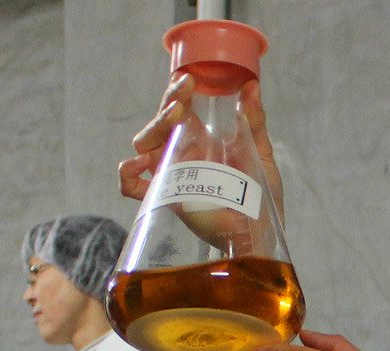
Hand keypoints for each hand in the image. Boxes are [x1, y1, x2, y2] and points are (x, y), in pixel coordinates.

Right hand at [118, 73, 285, 224]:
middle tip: (182, 100)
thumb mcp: (260, 151)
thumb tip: (252, 85)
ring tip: (172, 120)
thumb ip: (254, 120)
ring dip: (152, 129)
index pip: (179, 108)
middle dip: (165, 107)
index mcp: (200, 138)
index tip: (189, 81)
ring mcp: (172, 174)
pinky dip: (128, 174)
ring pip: (144, 146)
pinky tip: (139, 164)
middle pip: (158, 124)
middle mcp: (181, 152)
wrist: (261, 229)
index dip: (178, 92)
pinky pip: (133, 186)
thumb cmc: (261, 192)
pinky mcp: (167, 197)